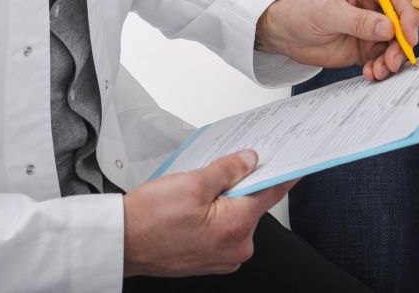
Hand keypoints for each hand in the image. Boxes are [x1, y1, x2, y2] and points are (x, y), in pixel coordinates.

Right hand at [122, 149, 294, 276]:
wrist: (122, 243)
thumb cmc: (149, 218)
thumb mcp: (193, 181)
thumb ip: (228, 168)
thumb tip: (250, 160)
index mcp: (236, 227)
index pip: (271, 192)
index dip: (284, 172)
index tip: (296, 162)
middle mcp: (236, 248)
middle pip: (251, 203)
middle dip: (238, 184)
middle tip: (212, 172)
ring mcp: (223, 257)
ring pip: (235, 216)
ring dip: (223, 200)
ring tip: (192, 194)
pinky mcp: (211, 259)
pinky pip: (222, 229)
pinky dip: (214, 215)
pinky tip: (191, 208)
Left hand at [255, 0, 418, 78]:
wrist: (285, 33)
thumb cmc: (302, 11)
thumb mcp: (328, 13)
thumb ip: (358, 21)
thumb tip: (389, 28)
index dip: (406, 16)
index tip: (408, 37)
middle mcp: (372, 5)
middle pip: (401, 23)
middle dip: (402, 44)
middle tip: (394, 61)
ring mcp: (370, 27)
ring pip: (394, 44)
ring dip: (392, 59)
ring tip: (379, 71)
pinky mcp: (365, 46)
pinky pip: (382, 58)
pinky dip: (381, 68)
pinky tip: (370, 73)